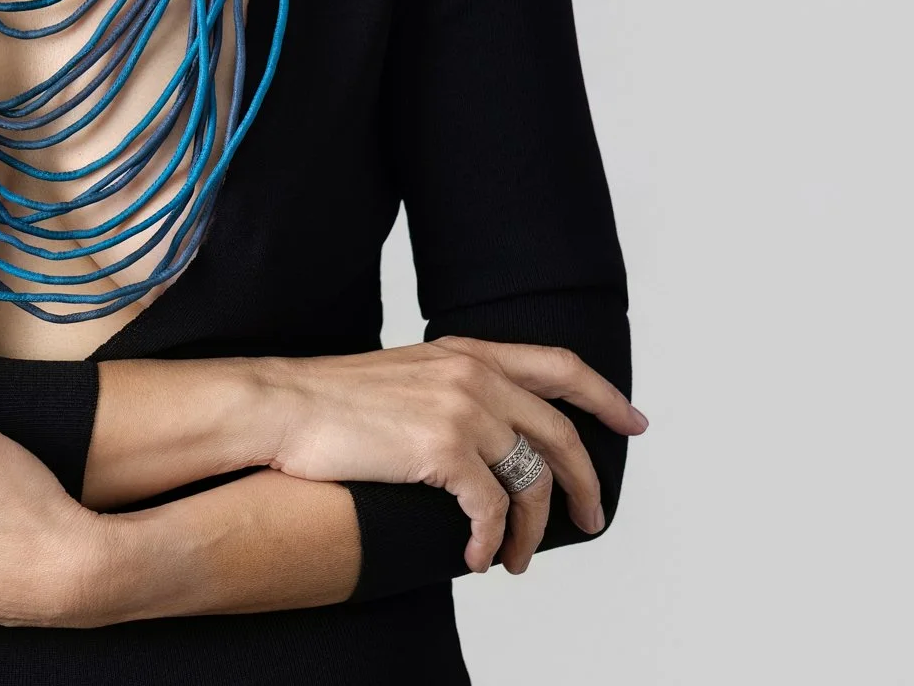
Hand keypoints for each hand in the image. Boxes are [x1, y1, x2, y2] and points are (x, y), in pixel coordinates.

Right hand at [258, 337, 647, 574]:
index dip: (604, 395)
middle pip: (560, 435)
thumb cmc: (328, 400)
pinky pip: (491, 509)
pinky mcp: (443, 448)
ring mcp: (462, 409)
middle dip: (583, 485)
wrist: (280, 406)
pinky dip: (490, 541)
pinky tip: (476, 558)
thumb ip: (450, 389)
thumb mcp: (404, 376)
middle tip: (590, 520)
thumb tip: (481, 433)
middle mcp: (474, 374)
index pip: (559, 365)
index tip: (632, 422)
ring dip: (531, 531)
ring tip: (517, 559)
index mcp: (467, 353)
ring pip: (530, 481)